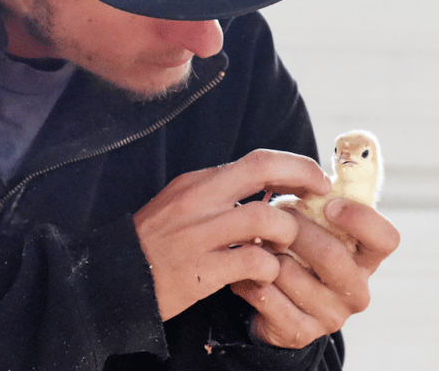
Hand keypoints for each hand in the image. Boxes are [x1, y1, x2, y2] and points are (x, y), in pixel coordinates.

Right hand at [133, 149, 331, 321]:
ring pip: (264, 218)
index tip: (315, 177)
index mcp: (198, 182)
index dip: (294, 165)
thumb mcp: (182, 202)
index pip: (257, 160)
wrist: (117, 278)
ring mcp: (199, 234)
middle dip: (301, 178)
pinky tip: (264, 275)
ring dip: (286, 233)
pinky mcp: (200, 271)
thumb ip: (219, 192)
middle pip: (262, 170)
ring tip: (285, 247)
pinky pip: (252, 262)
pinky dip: (268, 268)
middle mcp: (199, 200)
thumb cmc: (156, 240)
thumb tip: (266, 184)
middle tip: (321, 194)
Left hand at [232, 199, 399, 347]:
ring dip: (265, 251)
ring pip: (291, 274)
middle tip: (273, 216)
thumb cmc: (296, 241)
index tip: (329, 204)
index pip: (385, 238)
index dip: (359, 218)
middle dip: (294, 228)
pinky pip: (267, 298)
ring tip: (254, 241)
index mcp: (365, 255)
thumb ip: (319, 195)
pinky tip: (244, 270)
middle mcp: (356, 288)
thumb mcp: (312, 217)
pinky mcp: (300, 331)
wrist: (274, 295)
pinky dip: (248, 277)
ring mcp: (330, 315)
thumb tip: (311, 170)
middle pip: (331, 254)